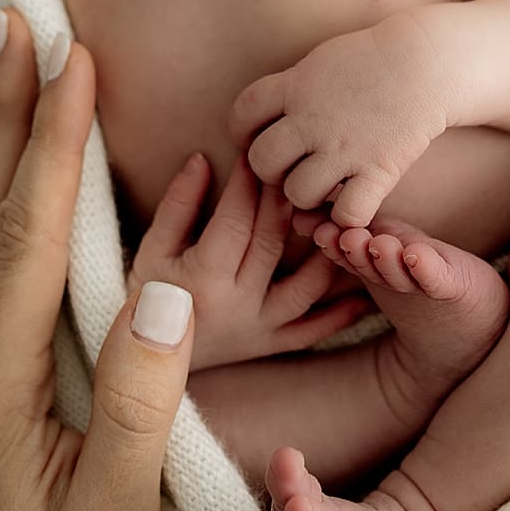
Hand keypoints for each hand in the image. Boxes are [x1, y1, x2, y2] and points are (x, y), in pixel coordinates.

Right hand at [126, 150, 376, 368]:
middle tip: (303, 164)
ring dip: (327, 249)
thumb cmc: (147, 293)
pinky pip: (314, 330)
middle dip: (287, 200)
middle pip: (273, 243)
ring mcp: (259, 328)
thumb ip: (177, 205)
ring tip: (341, 213)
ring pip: (306, 287)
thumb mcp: (152, 249)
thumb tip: (202, 158)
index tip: (256, 152)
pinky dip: (342, 312)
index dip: (247, 183)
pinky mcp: (272, 344)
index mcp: (203, 280)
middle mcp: (237, 306)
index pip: (234, 221)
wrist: (145, 358)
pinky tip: (364, 286)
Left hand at [228, 14, 450, 228]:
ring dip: (307, 196)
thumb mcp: (322, 61)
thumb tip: (265, 113)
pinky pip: (348, 213)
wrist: (429, 61)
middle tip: (292, 167)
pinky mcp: (378, 169)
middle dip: (271, 171)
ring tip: (324, 184)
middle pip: (262, 161)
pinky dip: (348, 216)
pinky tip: (356, 200)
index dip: (243, 132)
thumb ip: (292, 88)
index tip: (258, 137)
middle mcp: (312, 118)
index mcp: (296, 86)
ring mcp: (344, 146)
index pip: (242, 114)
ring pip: (297, 194)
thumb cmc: (374, 59)